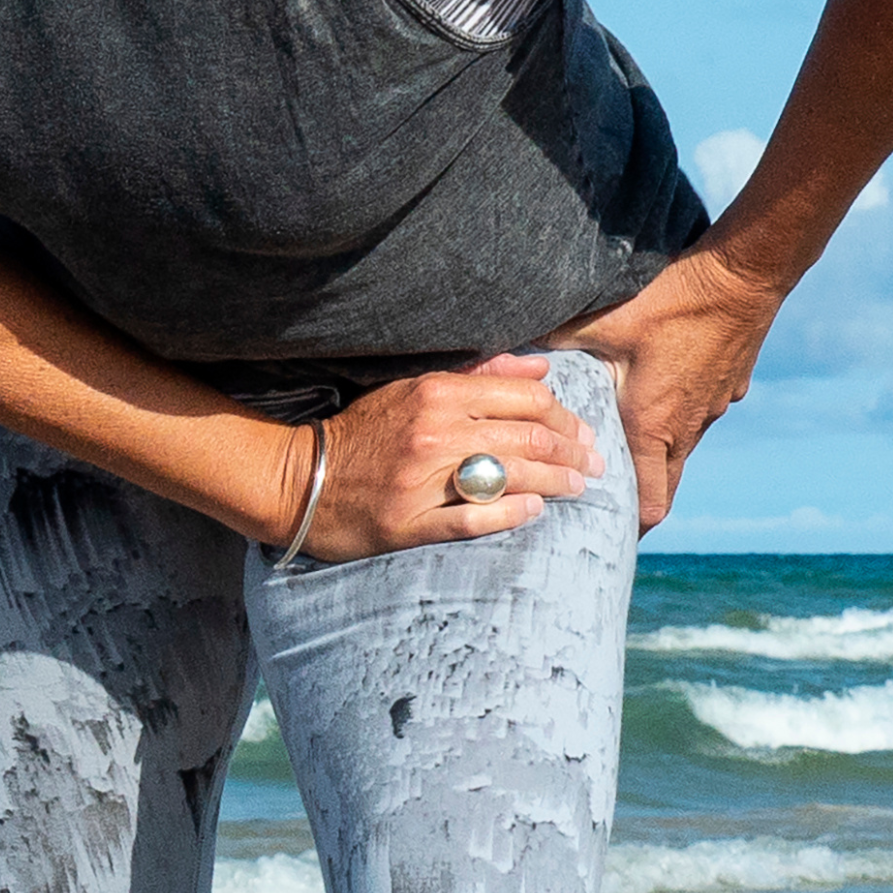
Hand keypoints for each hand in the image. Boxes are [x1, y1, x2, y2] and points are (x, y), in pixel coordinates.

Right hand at [297, 356, 600, 557]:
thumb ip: (479, 377)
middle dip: (572, 453)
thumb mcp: (412, 389)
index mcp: (437, 394)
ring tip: (578, 489)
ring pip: (512, 476)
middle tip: (593, 467)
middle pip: (529, 438)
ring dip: (556, 482)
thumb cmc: (362, 434)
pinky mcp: (410, 522)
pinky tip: (535, 511)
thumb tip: (540, 370)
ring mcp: (422, 480)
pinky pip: (475, 519)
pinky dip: (512, 513)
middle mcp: (434, 433)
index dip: (566, 416)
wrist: (299, 479)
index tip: (583, 433)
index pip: (526, 399)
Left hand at [558, 246, 786, 531]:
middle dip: (637, 499)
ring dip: (655, 455)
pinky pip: (698, 416)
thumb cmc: (675, 300)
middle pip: (665, 486)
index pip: (649, 504)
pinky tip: (657, 392)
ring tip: (622, 444)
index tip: (603, 534)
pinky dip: (677, 419)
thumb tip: (509, 350)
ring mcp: (713, 408)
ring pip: (680, 449)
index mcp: (654, 424)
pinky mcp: (728, 387)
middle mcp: (688, 427)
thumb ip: (560, 341)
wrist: (745, 274)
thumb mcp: (608, 321)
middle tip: (604, 500)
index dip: (627, 527)